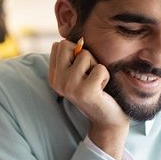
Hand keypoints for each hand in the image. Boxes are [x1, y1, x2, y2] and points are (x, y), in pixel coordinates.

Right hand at [49, 38, 128, 159]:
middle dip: (84, 55)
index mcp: (53, 77)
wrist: (107, 118)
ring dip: (97, 67)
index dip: (75, 53)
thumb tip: (79, 40)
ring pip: (85, 55)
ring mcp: (70, 87)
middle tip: (89, 74)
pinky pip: (100, 68)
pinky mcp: (86, 92)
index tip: (81, 70)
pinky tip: (102, 90)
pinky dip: (106, 76)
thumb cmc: (96, 90)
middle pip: (67, 45)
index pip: (59, 45)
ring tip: (96, 82)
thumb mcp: (79, 72)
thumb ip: (73, 56)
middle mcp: (57, 82)